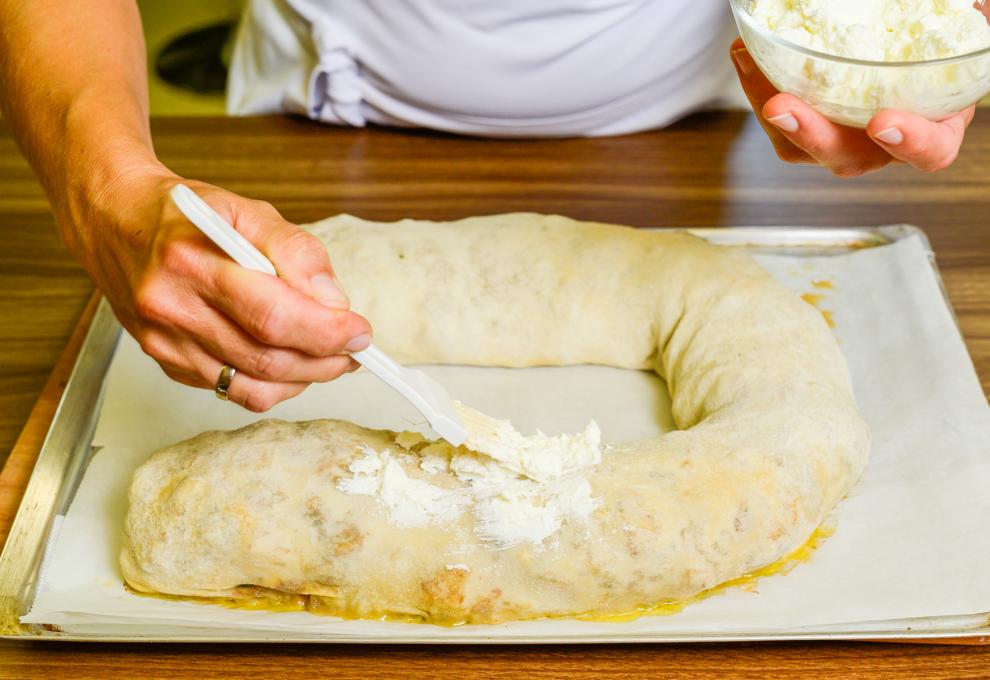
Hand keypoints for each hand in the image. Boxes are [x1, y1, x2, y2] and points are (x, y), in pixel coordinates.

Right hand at [59, 167, 371, 411]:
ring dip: (304, 379)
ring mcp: (164, 342)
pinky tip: (287, 361)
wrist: (113, 222)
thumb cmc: (183, 215)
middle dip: (325, 360)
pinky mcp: (165, 362)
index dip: (326, 332)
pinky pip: (231, 391)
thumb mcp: (246, 210)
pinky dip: (271, 383)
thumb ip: (296, 251)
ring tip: (329, 358)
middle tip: (354, 349)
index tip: (360, 331)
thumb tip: (334, 302)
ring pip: (252, 385)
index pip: (273, 315)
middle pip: (267, 358)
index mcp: (192, 262)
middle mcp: (172, 308)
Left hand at [730, 38, 975, 176]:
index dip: (910, 142)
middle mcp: (881, 147)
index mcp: (932, 130)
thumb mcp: (958, 33)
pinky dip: (758, 86)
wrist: (890, 47)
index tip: (884, 123)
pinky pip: (776, 122)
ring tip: (747, 62)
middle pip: (846, 157)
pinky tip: (745, 53)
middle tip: (782, 106)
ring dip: (770, 109)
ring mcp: (840, 142)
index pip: (928, 152)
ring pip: (799, 146)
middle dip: (812, 134)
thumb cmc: (934, 46)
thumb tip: (979, 6)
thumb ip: (969, 24)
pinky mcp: (804, 129)